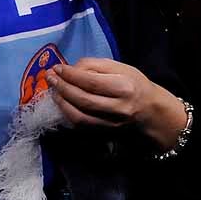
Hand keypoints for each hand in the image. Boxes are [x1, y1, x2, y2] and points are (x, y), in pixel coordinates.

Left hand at [47, 57, 186, 148]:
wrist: (150, 112)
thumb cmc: (135, 84)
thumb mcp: (121, 68)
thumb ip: (96, 66)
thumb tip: (72, 68)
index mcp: (124, 87)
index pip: (91, 82)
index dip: (71, 75)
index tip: (57, 67)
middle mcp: (118, 108)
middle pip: (83, 99)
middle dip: (62, 88)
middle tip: (50, 78)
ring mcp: (110, 123)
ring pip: (79, 116)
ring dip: (61, 102)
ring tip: (53, 90)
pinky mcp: (104, 133)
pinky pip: (80, 125)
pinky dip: (67, 114)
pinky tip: (61, 103)